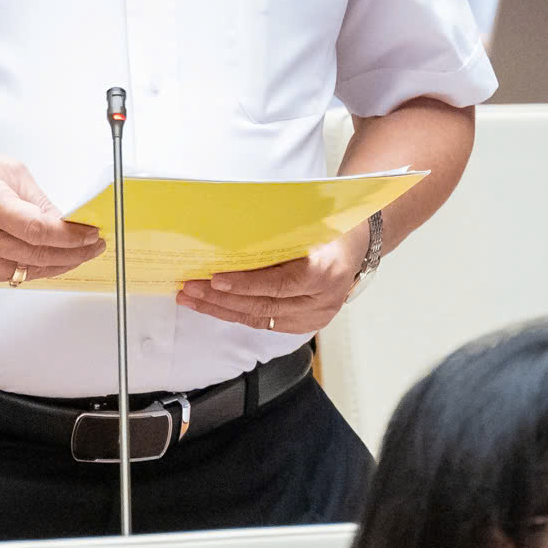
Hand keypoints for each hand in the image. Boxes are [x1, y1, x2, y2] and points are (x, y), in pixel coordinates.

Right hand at [0, 148, 104, 284]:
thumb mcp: (1, 169)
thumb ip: (36, 198)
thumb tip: (63, 220)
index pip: (41, 230)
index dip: (73, 236)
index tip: (92, 233)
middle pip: (40, 256)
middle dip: (75, 253)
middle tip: (94, 244)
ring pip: (29, 272)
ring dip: (59, 264)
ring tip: (77, 252)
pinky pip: (11, 276)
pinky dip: (33, 268)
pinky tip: (46, 257)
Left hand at [176, 231, 363, 336]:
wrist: (358, 244)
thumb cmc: (330, 227)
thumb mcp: (309, 223)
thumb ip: (278, 234)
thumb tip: (229, 235)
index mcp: (326, 271)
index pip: (280, 284)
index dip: (245, 284)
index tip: (215, 278)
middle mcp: (323, 300)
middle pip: (264, 305)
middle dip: (221, 298)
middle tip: (190, 288)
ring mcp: (316, 316)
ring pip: (261, 319)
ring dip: (221, 309)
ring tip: (192, 299)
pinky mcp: (307, 324)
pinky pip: (265, 323)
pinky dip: (236, 314)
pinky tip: (213, 306)